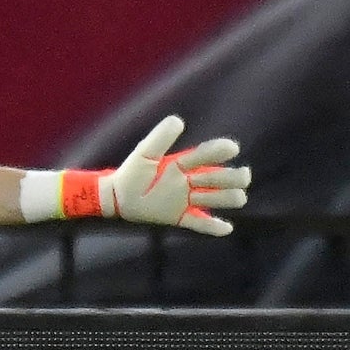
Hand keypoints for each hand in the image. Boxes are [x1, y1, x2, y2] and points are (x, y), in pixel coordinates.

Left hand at [83, 116, 251, 235]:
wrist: (117, 198)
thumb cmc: (131, 173)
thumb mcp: (145, 153)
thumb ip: (160, 138)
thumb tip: (179, 120)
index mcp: (185, 163)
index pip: (209, 154)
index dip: (221, 151)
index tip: (231, 148)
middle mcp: (192, 181)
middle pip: (224, 178)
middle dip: (229, 177)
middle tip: (220, 180)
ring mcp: (188, 200)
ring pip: (220, 199)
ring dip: (227, 199)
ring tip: (230, 199)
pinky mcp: (180, 217)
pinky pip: (201, 224)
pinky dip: (214, 227)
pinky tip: (226, 228)